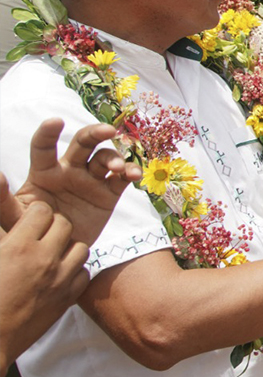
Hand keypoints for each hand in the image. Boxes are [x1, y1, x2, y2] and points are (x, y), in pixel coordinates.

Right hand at [0, 196, 89, 369]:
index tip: (28, 220)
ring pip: (80, 247)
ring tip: (51, 254)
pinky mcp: (68, 298)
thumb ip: (2, 225)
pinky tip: (59, 274)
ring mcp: (60, 279)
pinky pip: (84, 273)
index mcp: (18, 246)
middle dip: (53, 226)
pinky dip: (74, 271)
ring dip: (67, 247)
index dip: (34, 213)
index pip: (41, 211)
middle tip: (41, 235)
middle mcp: (44, 259)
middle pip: (64, 225)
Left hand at [1, 119, 138, 244]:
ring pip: (104, 157)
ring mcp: (91, 180)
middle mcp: (69, 171)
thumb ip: (2, 198)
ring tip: (117, 168)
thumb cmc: (32, 233)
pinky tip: (134, 175)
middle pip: (82, 143)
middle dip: (94, 133)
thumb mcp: (14, 217)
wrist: (59, 254)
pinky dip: (130, 172)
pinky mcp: (108, 193)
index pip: (44, 148)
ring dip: (114, 157)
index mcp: (44, 173)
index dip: (48, 133)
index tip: (55, 122)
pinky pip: (121, 178)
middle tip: (108, 131)